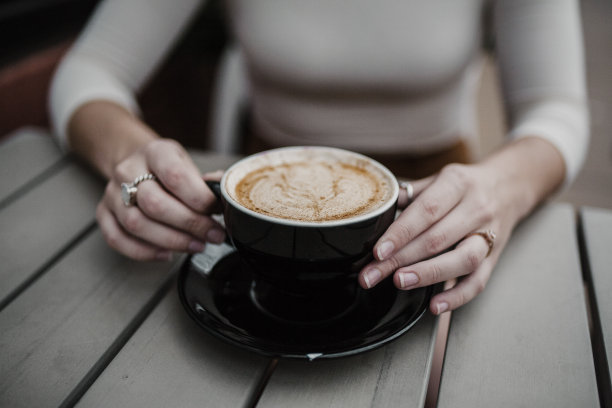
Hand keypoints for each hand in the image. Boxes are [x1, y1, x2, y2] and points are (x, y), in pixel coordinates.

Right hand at [96, 138, 224, 260]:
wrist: (137, 163)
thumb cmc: (169, 168)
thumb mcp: (190, 164)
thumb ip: (209, 181)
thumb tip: (227, 196)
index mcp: (155, 152)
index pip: (175, 176)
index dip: (199, 199)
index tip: (217, 211)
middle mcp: (128, 170)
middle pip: (155, 204)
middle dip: (190, 225)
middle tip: (214, 235)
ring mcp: (111, 193)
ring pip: (136, 224)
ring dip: (172, 241)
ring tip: (197, 245)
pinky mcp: (103, 213)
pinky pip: (117, 239)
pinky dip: (144, 252)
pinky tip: (167, 254)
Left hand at [358, 162, 520, 314]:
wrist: (510, 187)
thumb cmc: (464, 186)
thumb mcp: (439, 178)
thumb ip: (410, 193)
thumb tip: (378, 209)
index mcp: (457, 184)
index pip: (426, 211)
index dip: (401, 233)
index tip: (378, 251)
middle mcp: (476, 209)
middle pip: (437, 239)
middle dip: (400, 259)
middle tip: (372, 275)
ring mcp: (488, 235)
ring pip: (461, 260)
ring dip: (428, 274)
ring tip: (400, 282)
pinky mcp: (495, 258)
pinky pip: (479, 281)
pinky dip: (457, 297)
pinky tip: (435, 306)